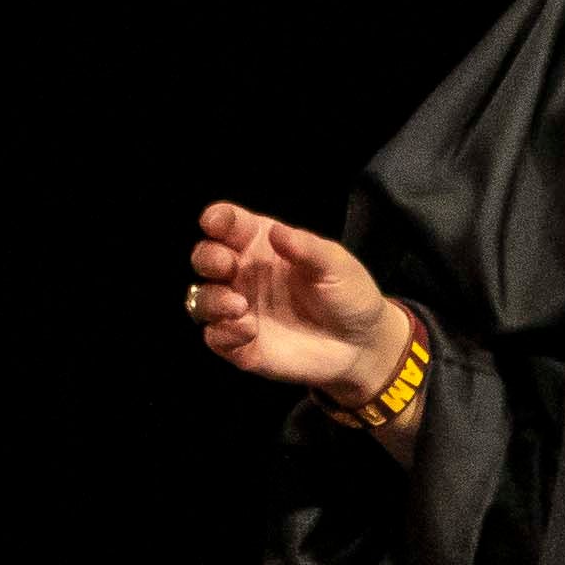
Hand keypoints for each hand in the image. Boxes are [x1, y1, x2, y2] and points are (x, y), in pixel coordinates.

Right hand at [189, 203, 410, 406]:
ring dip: (211, 299)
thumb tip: (276, 232)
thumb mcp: (337, 266)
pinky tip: (248, 330)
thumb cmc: (348, 294)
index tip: (214, 222)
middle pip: (206, 258)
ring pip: (201, 299)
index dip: (218, 219)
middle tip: (225, 264)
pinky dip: (224, 332)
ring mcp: (239, 309)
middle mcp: (243, 274)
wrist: (362, 344)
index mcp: (263, 245)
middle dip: (207, 257)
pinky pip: (216, 337)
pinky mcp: (240, 343)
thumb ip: (307, 248)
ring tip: (239, 305)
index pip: (230, 224)